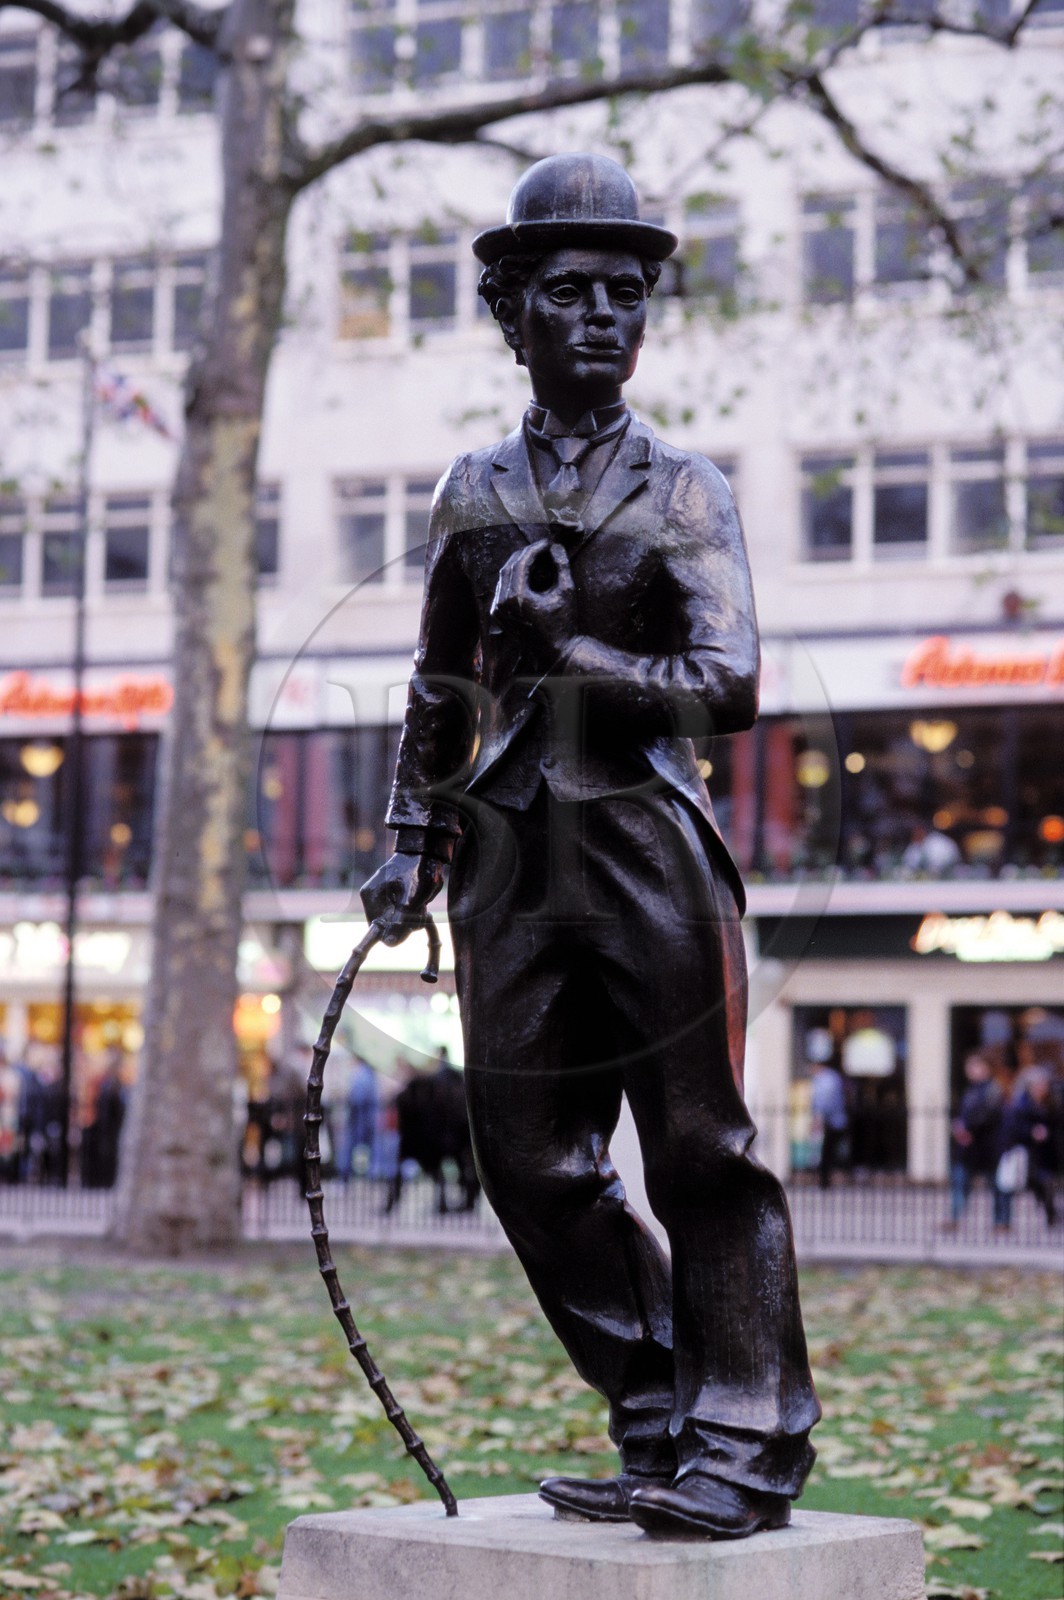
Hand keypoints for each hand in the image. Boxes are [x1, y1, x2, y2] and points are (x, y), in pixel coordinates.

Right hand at [360, 851, 443, 946]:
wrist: (428, 849)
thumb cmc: (418, 870)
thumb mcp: (411, 899)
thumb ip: (399, 921)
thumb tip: (389, 943)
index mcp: (371, 897)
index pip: (376, 931)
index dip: (393, 934)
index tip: (410, 926)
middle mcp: (374, 898)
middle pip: (389, 927)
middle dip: (407, 924)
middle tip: (421, 912)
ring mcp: (385, 897)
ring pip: (398, 922)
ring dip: (413, 918)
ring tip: (423, 904)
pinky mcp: (396, 897)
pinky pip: (403, 914)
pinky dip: (414, 912)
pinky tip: (422, 903)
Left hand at [490, 539, 575, 658]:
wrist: (557, 653)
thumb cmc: (565, 624)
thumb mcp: (567, 592)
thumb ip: (561, 566)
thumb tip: (555, 546)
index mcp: (516, 597)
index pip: (521, 562)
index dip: (535, 549)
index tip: (547, 542)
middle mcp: (502, 603)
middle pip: (509, 567)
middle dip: (525, 554)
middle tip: (541, 547)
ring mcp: (498, 610)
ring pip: (503, 577)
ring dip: (518, 564)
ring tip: (536, 558)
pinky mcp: (498, 616)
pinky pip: (502, 590)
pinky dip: (513, 578)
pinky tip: (527, 573)